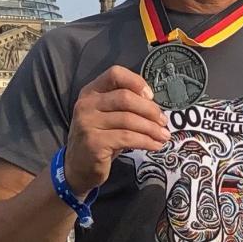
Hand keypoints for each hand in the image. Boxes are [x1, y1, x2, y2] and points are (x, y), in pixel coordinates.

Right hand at [65, 66, 170, 195]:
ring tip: (164, 135)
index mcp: (91, 92)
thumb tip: (155, 106)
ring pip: (129, 120)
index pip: (115, 74)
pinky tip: (155, 145)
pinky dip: (146, 141)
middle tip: (163, 121)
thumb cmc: (99, 138)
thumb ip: (124, 105)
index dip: (136, 82)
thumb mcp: (107, 116)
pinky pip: (127, 138)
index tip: (151, 96)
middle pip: (125, 98)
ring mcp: (88, 123)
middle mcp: (86, 104)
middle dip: (149, 110)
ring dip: (152, 128)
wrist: (78, 167)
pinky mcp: (94, 142)